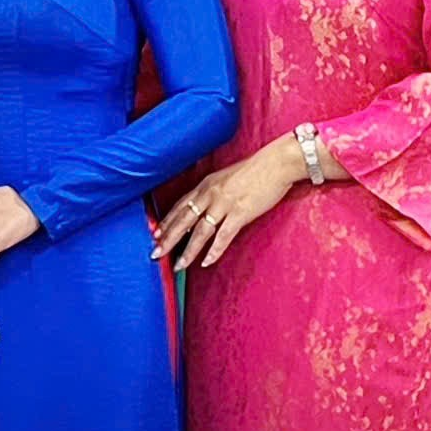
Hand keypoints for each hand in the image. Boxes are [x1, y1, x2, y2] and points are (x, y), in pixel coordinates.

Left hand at [152, 144, 300, 271]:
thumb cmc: (254, 171)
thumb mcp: (226, 178)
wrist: (276, 164)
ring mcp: (224, 204)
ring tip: (178, 266)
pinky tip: (206, 262)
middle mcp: (210, 194)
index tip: (155, 235)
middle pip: (183, 221)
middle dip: (167, 239)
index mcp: (206, 185)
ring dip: (188, 251)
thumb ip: (213, 192)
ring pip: (200, 232)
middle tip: (155, 254)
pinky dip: (214, 251)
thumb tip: (203, 209)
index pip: (180, 206)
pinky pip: (223, 236)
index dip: (167, 221)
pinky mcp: (240, 213)